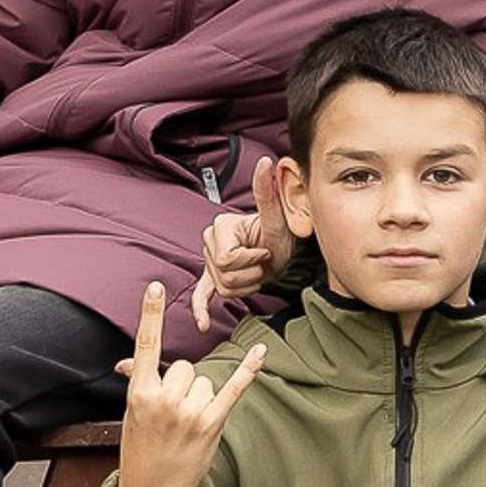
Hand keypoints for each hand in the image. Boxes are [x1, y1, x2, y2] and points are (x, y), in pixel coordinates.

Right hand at [116, 280, 268, 486]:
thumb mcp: (131, 416)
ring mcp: (189, 412)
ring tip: (186, 426)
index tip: (155, 287)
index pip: (146, 346)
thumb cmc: (140, 452)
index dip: (151, 314)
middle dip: (182, 385)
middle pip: (185, 366)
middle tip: (172, 416)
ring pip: (204, 380)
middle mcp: (165, 399)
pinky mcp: (212, 423)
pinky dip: (249, 370)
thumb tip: (128, 362)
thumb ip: (139, 384)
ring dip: (199, 398)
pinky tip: (260, 351)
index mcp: (140, 394)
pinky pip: (233, 388)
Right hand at [192, 158, 297, 330]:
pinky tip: (203, 323)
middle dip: (249, 274)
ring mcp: (209, 260)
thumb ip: (267, 191)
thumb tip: (267, 163)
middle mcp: (209, 241)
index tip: (264, 252)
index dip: (249, 261)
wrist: (284, 250)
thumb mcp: (276, 217)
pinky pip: (202, 294)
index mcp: (221, 227)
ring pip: (223, 287)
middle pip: (224, 275)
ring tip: (257, 271)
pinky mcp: (213, 276)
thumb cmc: (281, 234)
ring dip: (246, 285)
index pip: (226, 259)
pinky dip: (201, 309)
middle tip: (262, 262)